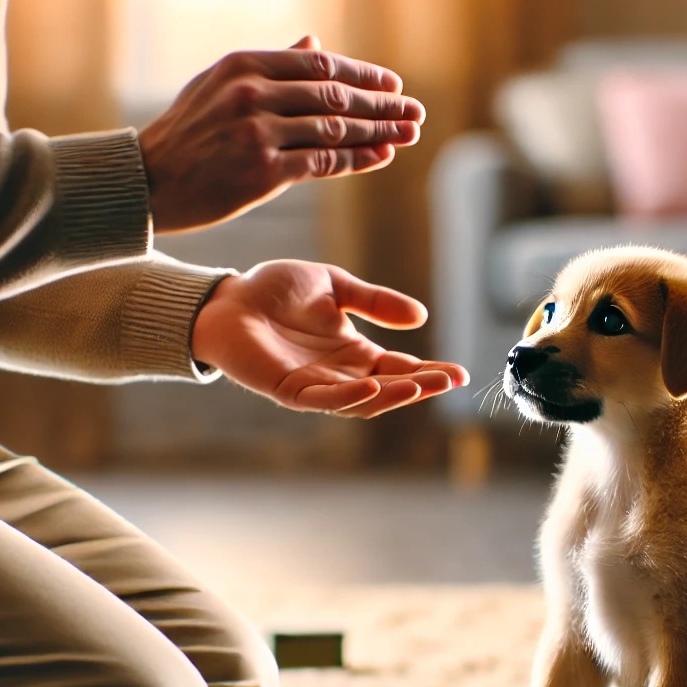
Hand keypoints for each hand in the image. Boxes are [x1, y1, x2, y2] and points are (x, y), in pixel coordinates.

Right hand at [139, 35, 424, 232]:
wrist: (149, 182)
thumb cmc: (186, 135)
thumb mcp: (219, 85)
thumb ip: (270, 66)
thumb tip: (314, 43)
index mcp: (245, 66)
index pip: (320, 65)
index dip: (362, 76)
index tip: (393, 85)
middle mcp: (254, 95)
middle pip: (334, 97)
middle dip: (382, 106)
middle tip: (415, 112)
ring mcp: (258, 134)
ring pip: (335, 131)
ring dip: (379, 134)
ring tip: (408, 135)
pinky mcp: (262, 172)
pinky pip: (322, 164)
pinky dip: (357, 161)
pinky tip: (382, 157)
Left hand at [191, 260, 468, 417]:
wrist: (226, 297)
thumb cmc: (275, 290)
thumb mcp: (335, 286)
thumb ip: (375, 301)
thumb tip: (422, 317)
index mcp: (353, 352)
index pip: (400, 367)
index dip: (430, 371)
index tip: (460, 372)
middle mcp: (340, 374)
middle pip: (390, 387)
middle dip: (422, 385)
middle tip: (452, 380)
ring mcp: (316, 386)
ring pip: (363, 399)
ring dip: (393, 395)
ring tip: (422, 385)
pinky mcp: (290, 391)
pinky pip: (325, 399)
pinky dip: (350, 396)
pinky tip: (374, 385)